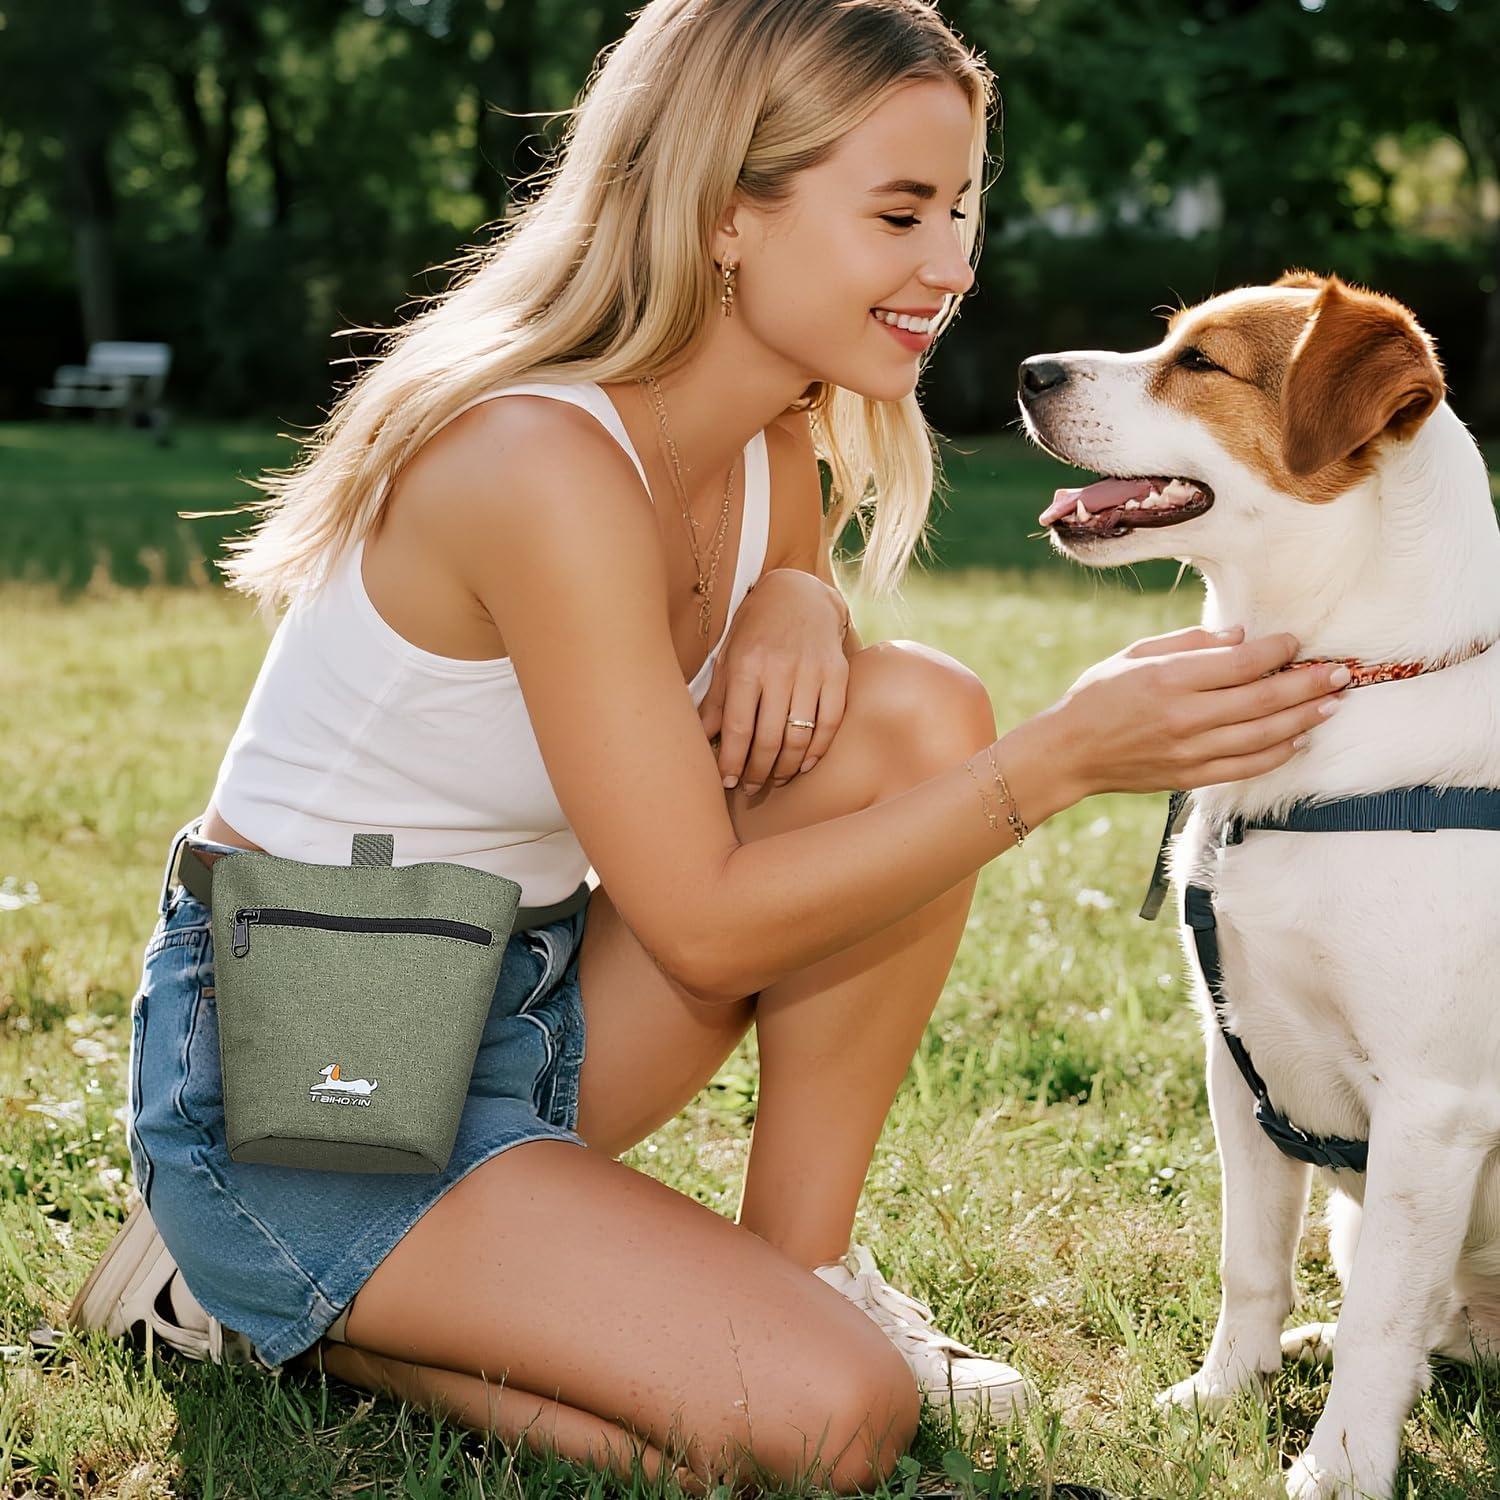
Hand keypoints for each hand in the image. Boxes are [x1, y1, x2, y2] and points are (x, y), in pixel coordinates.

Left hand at [698, 568, 850, 794]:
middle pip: (770, 738)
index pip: (739, 727)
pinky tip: (805, 764)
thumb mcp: (729, 657)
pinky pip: (830, 723)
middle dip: (759, 771)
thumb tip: (701, 739)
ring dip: (787, 767)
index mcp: (747, 665)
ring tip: (776, 779)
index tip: (728, 782)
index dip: (733, 761)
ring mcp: (812, 671)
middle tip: (751, 787)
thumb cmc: (755, 628)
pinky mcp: (837, 673)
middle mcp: (780, 669)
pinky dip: (817, 750)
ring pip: (800, 736)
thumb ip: (718, 700)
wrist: (799, 594)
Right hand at [1047, 624, 1350, 798]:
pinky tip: (1299, 739)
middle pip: (1263, 698)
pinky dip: (1277, 754)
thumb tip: (1241, 637)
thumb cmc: (1099, 695)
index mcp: (1169, 678)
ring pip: (1263, 735)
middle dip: (1308, 683)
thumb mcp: (1135, 654)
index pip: (1241, 663)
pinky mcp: (1190, 775)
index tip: (1296, 642)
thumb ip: (1189, 643)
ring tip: (1332, 703)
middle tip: (1340, 673)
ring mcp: (1189, 750)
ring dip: (1303, 718)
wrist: (1069, 752)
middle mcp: (1184, 715)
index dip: (1277, 651)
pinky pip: (1246, 767)